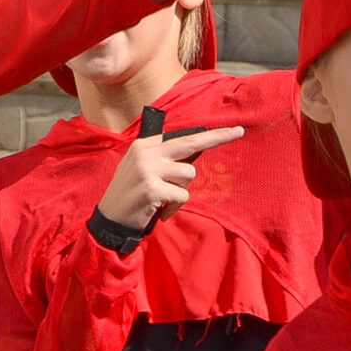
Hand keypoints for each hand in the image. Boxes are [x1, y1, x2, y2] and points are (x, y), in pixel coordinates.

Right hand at [95, 119, 243, 234]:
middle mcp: (146, 153)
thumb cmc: (132, 194)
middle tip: (239, 131)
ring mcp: (149, 170)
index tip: (233, 130)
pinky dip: (174, 207)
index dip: (209, 135)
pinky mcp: (152, 188)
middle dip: (217, 138)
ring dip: (181, 190)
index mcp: (144, 146)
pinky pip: (182, 196)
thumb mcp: (142, 168)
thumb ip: (163, 157)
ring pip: (189, 174)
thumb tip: (197, 149)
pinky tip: (159, 209)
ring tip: (162, 198)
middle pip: (191, 143)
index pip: (182, 137)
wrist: (110, 219)